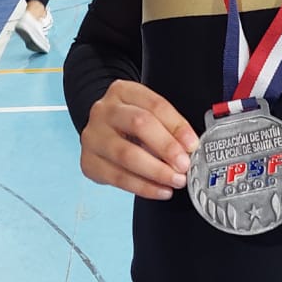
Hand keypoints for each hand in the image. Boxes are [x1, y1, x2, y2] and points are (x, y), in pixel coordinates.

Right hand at [80, 79, 198, 199]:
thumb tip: (190, 149)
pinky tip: (160, 190)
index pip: (155, 105)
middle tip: (184, 165)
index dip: (177, 126)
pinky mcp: (89, 161)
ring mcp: (93, 135)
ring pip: (126, 154)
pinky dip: (143, 186)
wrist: (101, 131)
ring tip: (175, 180)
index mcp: (123, 91)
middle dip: (166, 147)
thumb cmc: (129, 122)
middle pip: (138, 124)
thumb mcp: (147, 114)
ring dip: (156, 171)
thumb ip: (167, 127)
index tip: (192, 144)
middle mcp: (104, 110)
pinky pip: (118, 177)